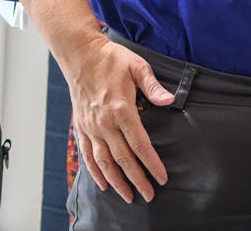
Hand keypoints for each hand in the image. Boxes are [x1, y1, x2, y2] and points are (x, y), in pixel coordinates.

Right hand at [65, 37, 174, 202]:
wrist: (80, 54)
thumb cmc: (111, 59)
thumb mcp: (137, 66)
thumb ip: (154, 86)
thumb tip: (170, 100)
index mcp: (121, 109)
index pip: (140, 144)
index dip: (151, 164)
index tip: (161, 178)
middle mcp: (104, 123)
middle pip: (122, 159)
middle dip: (137, 179)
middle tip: (149, 195)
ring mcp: (91, 126)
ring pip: (104, 162)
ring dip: (116, 181)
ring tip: (128, 196)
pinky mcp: (81, 126)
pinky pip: (87, 154)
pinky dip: (95, 171)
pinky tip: (103, 183)